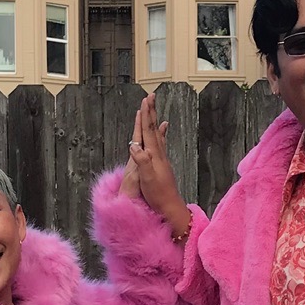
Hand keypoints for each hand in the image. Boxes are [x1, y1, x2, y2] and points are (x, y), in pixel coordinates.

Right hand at [122, 93, 192, 239]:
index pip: (148, 131)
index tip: (145, 100)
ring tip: (153, 110)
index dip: (146, 115)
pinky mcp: (161, 165)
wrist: (171, 208)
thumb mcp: (147, 179)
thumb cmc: (158, 196)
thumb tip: (134, 145)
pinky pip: (160, 144)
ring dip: (153, 121)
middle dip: (150, 112)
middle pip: (153, 129)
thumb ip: (142, 161)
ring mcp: (161, 159)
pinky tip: (162, 130)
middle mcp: (159, 154)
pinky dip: (160, 134)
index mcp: (154, 155)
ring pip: (156, 134)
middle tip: (150, 96)